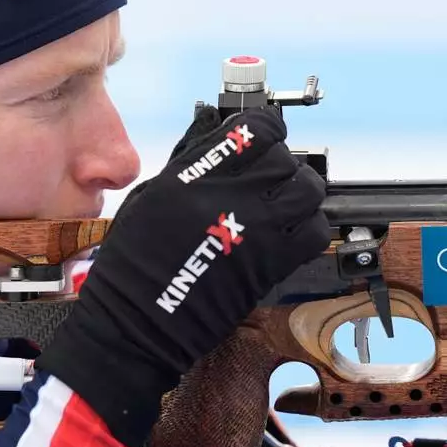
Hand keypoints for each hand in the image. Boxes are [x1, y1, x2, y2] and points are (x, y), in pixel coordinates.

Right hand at [36, 106, 329, 446]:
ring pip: (307, 191)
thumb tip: (213, 123)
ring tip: (284, 204)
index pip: (256, 129)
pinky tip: (290, 233)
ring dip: (301, 194)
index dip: (267, 130)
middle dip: (281, 164)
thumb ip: (189, 157)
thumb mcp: (151, 195)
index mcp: (193, 175)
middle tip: (268, 179)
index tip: (265, 138)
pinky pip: (313, 233)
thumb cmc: (133, 264)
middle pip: (285, 158)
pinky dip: (309, 229)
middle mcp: (227, 197)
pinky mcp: (271, 265)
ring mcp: (254, 230)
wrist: (135, 323)